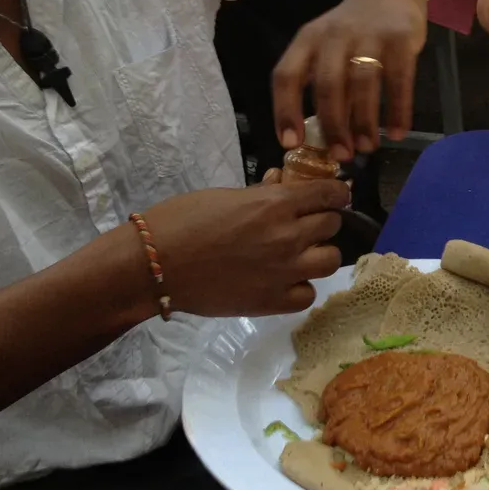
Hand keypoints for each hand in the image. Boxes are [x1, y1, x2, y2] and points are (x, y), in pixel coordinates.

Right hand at [140, 180, 349, 316]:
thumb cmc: (183, 220)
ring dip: (318, 254)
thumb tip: (283, 187)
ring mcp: (284, 272)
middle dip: (322, 220)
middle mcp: (289, 236)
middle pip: (333, 225)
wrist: (153, 265)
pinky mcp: (272, 302)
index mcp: (277, 204)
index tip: (332, 196)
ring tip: (299, 254)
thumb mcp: (228, 195)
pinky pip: (308, 294)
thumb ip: (263, 194)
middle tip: (305, 224)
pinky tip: (285, 281)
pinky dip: (300, 287)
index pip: (331, 194)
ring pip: (330, 260)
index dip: (336, 193)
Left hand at [273, 0, 429, 161]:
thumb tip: (324, 137)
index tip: (291, 143)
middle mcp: (335, 36)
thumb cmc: (353, 28)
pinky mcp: (401, 39)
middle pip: (327, 85)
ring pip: (362, 84)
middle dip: (333, 125)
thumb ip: (323, 84)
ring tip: (367, 147)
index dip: (285, 110)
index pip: (287, 75)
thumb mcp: (327, 47)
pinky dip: (398, 110)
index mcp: (308, 39)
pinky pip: (399, 81)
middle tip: (341, 155)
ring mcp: (369, 35)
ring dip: (364, 122)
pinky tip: (397, 132)